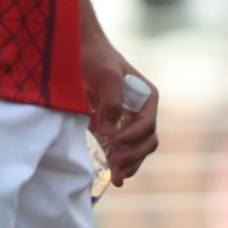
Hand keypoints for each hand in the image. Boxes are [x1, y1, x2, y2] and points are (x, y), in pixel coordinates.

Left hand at [85, 40, 159, 187]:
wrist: (80, 49)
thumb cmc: (95, 57)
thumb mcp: (105, 74)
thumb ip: (111, 100)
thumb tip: (109, 131)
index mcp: (147, 97)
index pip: (147, 124)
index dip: (133, 136)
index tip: (113, 142)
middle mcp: (142, 110)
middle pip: (147, 141)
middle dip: (134, 156)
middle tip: (115, 166)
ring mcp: (130, 119)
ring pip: (139, 148)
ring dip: (130, 164)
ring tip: (117, 177)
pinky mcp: (115, 126)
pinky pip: (124, 148)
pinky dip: (120, 161)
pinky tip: (112, 174)